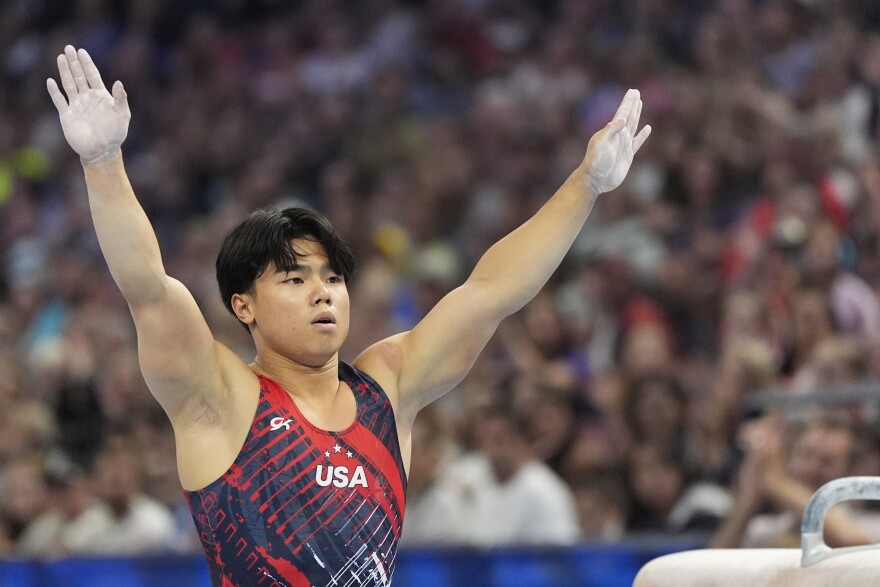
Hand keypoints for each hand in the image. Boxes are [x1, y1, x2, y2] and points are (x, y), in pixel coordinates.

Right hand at [47, 45, 129, 163]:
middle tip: (68, 48)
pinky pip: (59, 101)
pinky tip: (51, 81)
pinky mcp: (67, 115)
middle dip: (74, 62)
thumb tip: (119, 82)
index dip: (87, 63)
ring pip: (69, 84)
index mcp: (101, 96)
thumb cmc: (115, 134)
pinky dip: (54, 91)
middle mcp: (87, 98)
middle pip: (79, 76)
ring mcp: (76, 105)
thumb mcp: (122, 115)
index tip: (82, 51)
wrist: (102, 151)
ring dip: (64, 71)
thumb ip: (121, 99)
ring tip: (60, 57)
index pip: (92, 75)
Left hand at [582, 89, 650, 195]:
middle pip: (628, 116)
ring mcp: (623, 145)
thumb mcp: (600, 144)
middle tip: (636, 93)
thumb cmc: (595, 162)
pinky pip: (637, 142)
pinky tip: (647, 128)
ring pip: (633, 126)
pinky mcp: (628, 155)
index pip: (622, 112)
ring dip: (636, 115)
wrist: (596, 180)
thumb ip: (611, 130)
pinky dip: (643, 135)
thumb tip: (623, 119)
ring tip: (640, 104)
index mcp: (611, 131)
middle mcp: (618, 136)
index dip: (628, 102)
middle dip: (632, 104)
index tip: (633, 91)